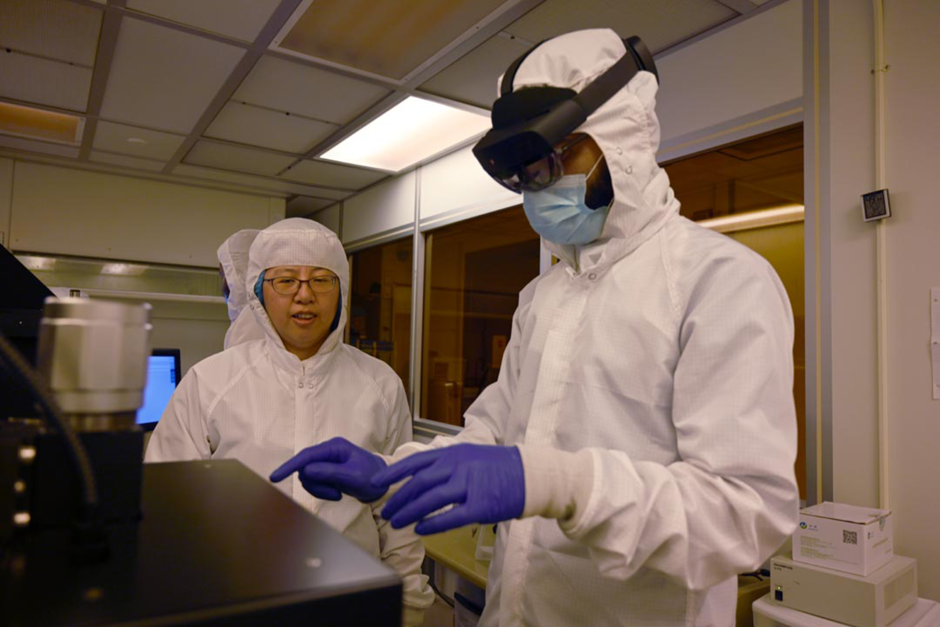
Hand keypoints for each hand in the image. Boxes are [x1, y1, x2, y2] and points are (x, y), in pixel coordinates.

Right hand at [270, 437, 387, 501]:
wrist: (383, 485)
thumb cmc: (373, 477)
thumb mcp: (353, 476)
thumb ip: (330, 472)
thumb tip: (306, 471)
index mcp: (334, 447)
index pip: (306, 456)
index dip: (289, 466)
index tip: (275, 478)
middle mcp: (328, 452)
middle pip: (305, 469)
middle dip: (316, 484)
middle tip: (334, 493)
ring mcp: (326, 462)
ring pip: (308, 478)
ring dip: (320, 490)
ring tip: (338, 493)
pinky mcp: (326, 472)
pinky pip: (314, 484)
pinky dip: (322, 492)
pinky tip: (337, 493)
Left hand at [372, 444, 524, 534]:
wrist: (531, 475)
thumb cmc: (500, 467)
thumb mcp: (470, 456)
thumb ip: (447, 464)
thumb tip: (421, 479)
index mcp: (453, 453)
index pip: (416, 462)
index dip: (393, 473)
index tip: (376, 483)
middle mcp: (458, 466)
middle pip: (419, 483)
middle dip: (398, 499)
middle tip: (386, 512)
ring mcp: (469, 485)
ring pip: (430, 500)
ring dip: (409, 512)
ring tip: (397, 523)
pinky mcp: (481, 505)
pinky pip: (450, 517)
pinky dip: (432, 524)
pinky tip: (420, 530)